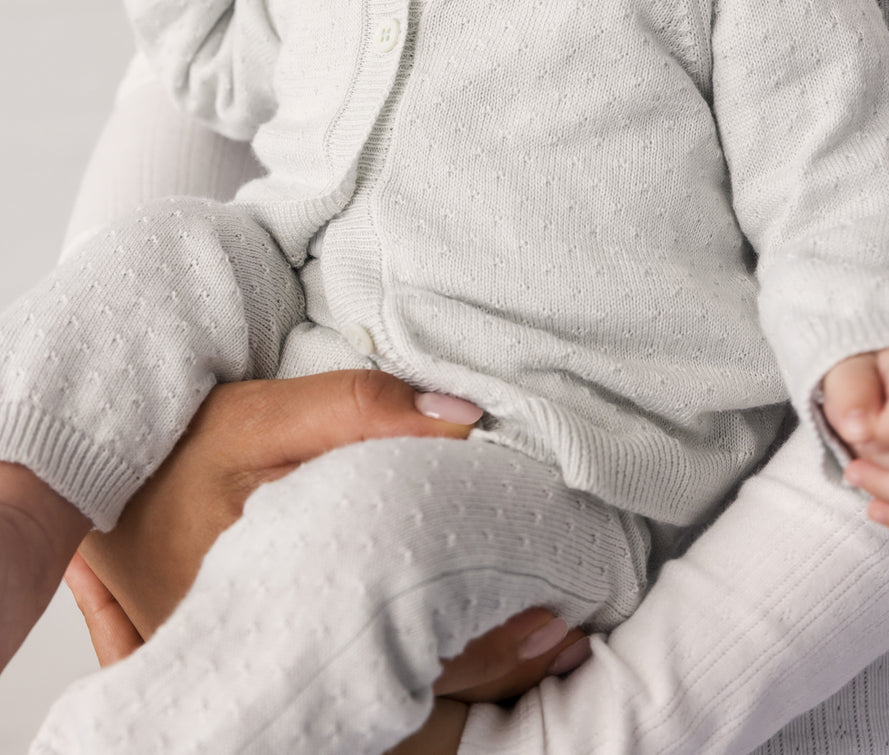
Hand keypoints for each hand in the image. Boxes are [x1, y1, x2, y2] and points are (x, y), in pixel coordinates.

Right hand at [64, 370, 588, 749]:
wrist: (97, 485)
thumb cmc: (175, 454)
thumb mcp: (253, 418)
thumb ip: (353, 412)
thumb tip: (463, 417)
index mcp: (275, 607)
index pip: (399, 645)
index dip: (483, 644)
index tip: (553, 618)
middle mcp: (277, 654)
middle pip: (399, 689)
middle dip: (486, 671)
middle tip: (565, 640)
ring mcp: (277, 663)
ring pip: (384, 702)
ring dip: (463, 682)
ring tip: (543, 649)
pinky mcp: (278, 653)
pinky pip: (361, 691)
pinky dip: (421, 681)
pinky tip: (471, 655)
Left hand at [821, 347, 888, 534]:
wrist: (882, 380)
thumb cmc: (865, 374)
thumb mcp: (846, 368)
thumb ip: (850, 390)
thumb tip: (857, 428)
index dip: (885, 429)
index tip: (854, 430)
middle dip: (880, 458)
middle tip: (852, 447)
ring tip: (854, 474)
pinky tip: (875, 509)